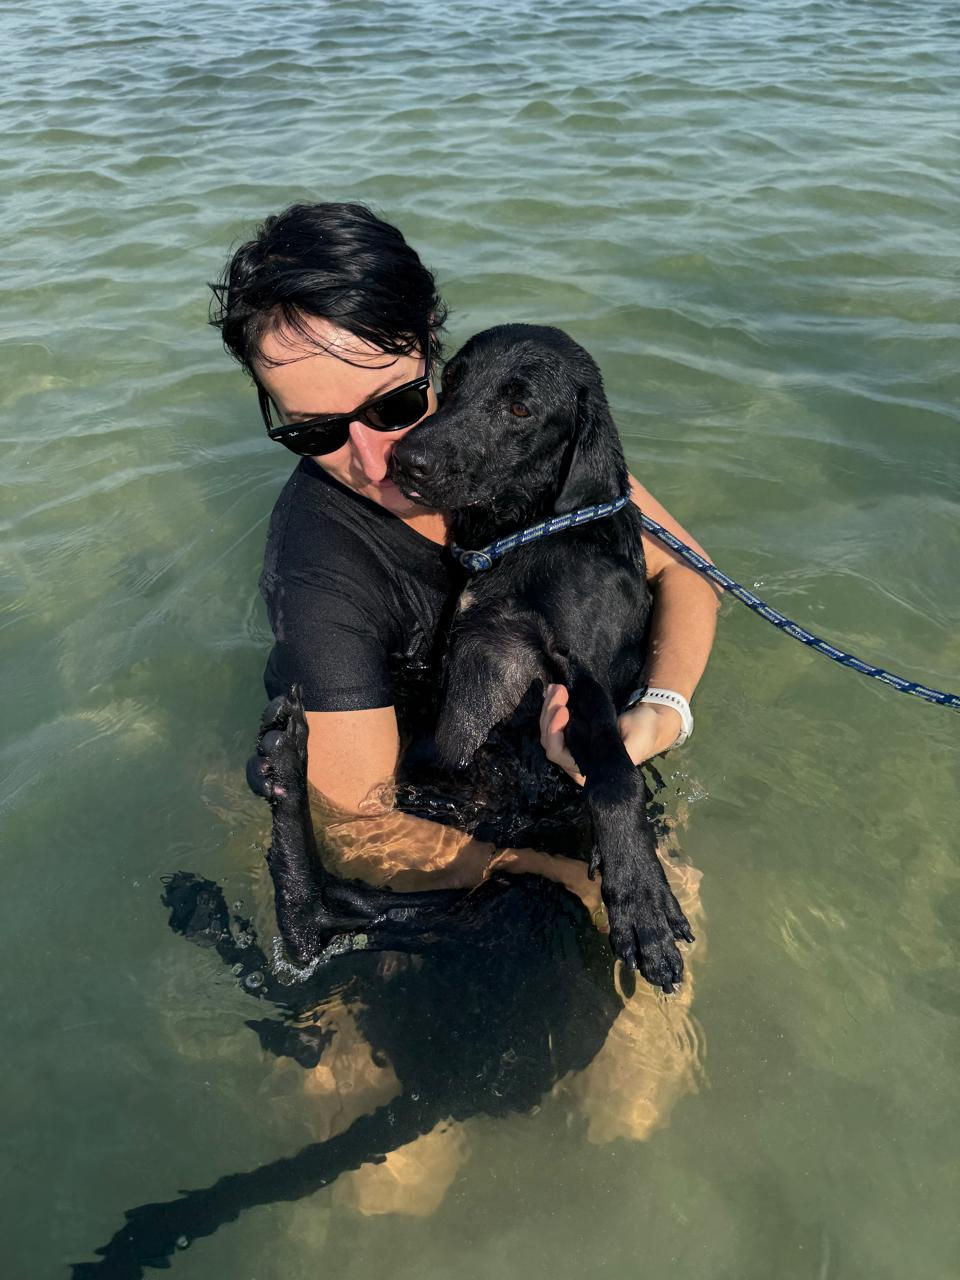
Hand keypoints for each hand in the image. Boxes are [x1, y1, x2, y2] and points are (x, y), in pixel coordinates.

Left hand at [540, 684, 681, 784]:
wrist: (650, 721)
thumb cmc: (644, 733)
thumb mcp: (635, 742)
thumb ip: (617, 751)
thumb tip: (595, 750)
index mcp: (590, 769)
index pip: (559, 755)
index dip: (555, 733)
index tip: (564, 710)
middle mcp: (577, 761)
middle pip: (549, 740)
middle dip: (550, 715)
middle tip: (560, 690)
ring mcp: (573, 746)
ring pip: (549, 729)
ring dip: (550, 707)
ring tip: (557, 687)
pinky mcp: (573, 732)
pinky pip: (554, 721)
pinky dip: (552, 705)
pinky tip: (554, 690)